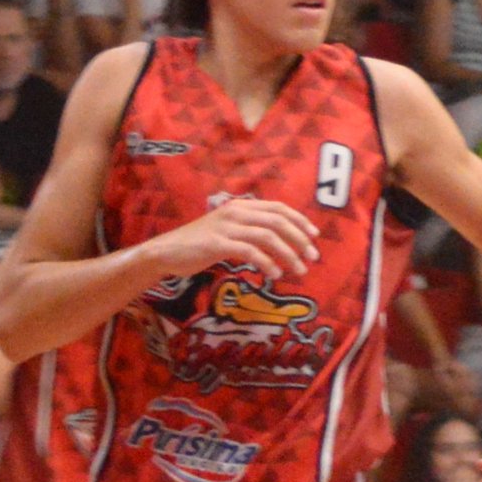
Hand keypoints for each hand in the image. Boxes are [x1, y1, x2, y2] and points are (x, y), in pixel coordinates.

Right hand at [144, 190, 322, 282]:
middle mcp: (235, 212)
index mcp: (241, 206)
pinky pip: (250, 252)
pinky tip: (274, 275)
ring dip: (289, 254)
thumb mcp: (229, 231)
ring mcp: (226, 227)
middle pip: (278, 221)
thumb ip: (252, 232)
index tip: (315, 236)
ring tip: (299, 271)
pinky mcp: (217, 243)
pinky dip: (267, 263)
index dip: (300, 220)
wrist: (166, 252)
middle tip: (313, 257)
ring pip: (268, 237)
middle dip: (300, 239)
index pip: (278, 207)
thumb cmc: (201, 244)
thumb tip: (283, 243)